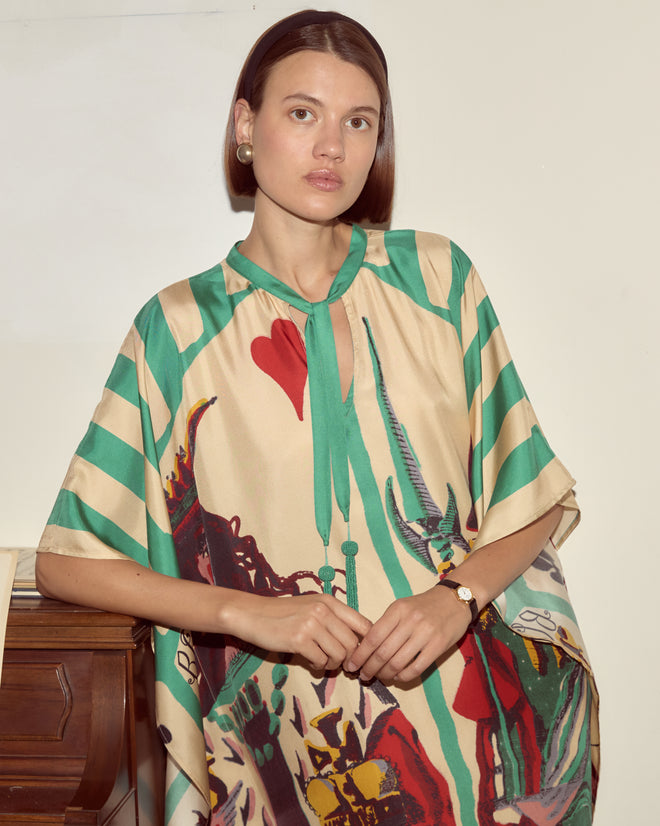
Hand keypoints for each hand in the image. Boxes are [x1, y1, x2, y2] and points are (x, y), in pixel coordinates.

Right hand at [231, 593, 371, 671]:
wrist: (251, 614)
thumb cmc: (283, 613)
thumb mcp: (311, 607)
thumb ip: (333, 620)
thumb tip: (357, 644)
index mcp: (330, 601)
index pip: (363, 624)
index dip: (366, 644)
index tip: (359, 655)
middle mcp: (323, 610)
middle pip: (353, 644)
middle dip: (349, 659)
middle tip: (340, 665)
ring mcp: (311, 624)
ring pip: (339, 654)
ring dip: (333, 664)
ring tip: (322, 661)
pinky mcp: (299, 639)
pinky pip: (321, 661)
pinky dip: (318, 666)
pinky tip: (311, 661)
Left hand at [344, 586, 471, 682]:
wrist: (455, 599)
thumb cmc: (424, 605)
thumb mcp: (402, 607)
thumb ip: (387, 624)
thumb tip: (366, 648)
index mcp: (397, 609)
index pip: (373, 636)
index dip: (360, 654)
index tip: (352, 665)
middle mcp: (410, 621)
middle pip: (383, 652)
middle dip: (370, 668)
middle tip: (364, 675)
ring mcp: (425, 634)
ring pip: (398, 662)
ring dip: (385, 674)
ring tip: (380, 677)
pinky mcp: (438, 646)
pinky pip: (416, 668)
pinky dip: (403, 676)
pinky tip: (398, 676)